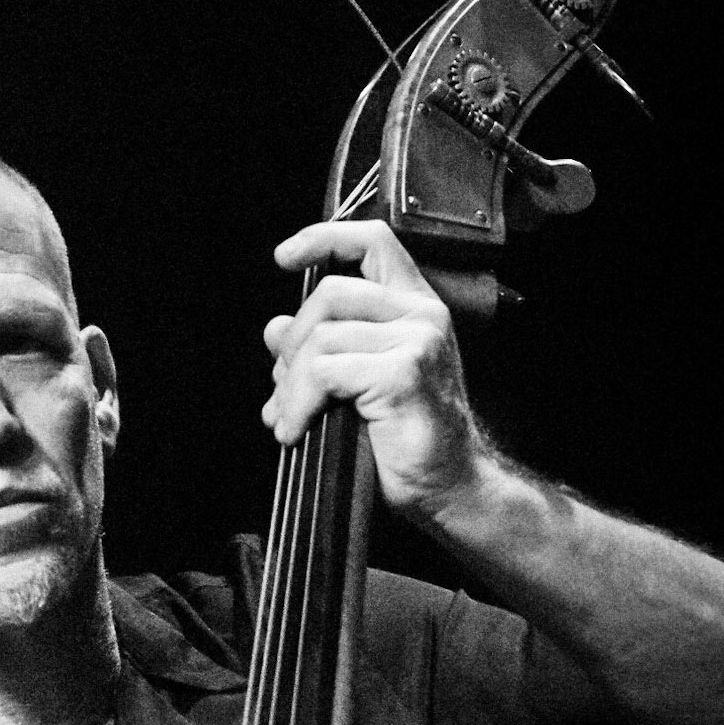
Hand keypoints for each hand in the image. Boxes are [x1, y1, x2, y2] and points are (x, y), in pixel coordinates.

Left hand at [263, 219, 481, 512]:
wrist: (448, 486)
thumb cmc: (407, 438)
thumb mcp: (358, 381)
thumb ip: (322, 347)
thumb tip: (275, 328)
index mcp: (414, 307)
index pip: (373, 241)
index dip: (324, 238)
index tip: (286, 256)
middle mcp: (421, 315)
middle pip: (330, 293)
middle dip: (292, 342)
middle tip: (281, 387)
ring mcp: (416, 341)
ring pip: (321, 338)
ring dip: (289, 384)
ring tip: (286, 417)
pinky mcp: (402, 373)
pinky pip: (324, 373)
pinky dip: (298, 403)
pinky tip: (295, 429)